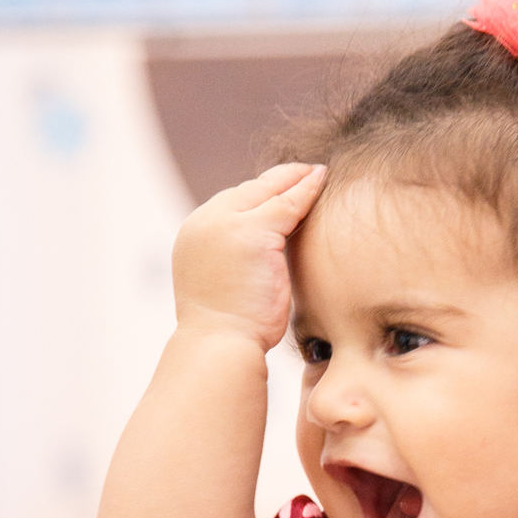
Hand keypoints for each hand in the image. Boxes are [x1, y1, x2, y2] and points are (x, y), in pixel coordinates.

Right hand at [171, 162, 325, 351]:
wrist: (220, 345)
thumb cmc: (229, 330)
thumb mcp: (225, 284)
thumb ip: (236, 260)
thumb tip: (263, 257)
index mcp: (195, 235)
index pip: (232, 204)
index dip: (261, 195)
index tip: (285, 190)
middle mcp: (204, 222)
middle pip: (249, 192)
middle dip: (278, 182)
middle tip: (307, 173)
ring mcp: (225, 224)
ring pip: (268, 191)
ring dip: (295, 179)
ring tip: (318, 172)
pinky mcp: (252, 232)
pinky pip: (287, 203)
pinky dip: (306, 189)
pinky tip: (323, 178)